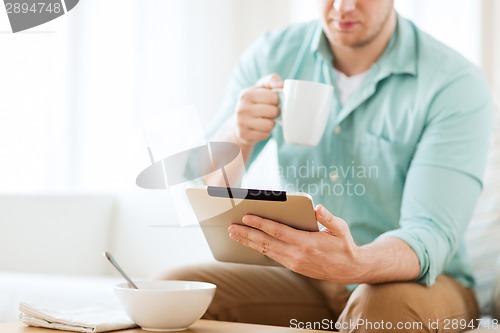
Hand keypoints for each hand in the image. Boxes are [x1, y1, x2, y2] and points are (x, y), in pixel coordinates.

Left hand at [228, 204, 364, 283]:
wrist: (350, 270)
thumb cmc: (344, 245)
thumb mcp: (340, 228)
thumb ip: (328, 218)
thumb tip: (318, 208)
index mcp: (306, 243)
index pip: (278, 231)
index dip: (260, 224)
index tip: (246, 217)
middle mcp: (297, 255)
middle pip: (266, 243)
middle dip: (246, 234)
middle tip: (230, 227)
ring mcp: (294, 262)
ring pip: (266, 251)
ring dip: (249, 242)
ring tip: (234, 234)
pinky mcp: (293, 266)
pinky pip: (272, 256)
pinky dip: (259, 248)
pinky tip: (250, 242)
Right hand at [234, 73, 282, 145]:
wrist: (238, 122)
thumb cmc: (255, 102)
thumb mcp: (261, 88)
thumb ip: (272, 80)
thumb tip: (281, 85)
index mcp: (246, 94)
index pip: (274, 97)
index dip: (276, 100)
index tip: (271, 102)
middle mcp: (241, 108)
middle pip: (273, 112)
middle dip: (275, 112)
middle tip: (269, 112)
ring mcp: (241, 123)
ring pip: (270, 125)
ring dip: (271, 123)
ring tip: (264, 120)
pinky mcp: (244, 135)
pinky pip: (265, 135)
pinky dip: (265, 132)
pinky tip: (259, 128)